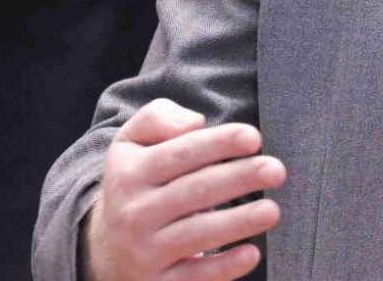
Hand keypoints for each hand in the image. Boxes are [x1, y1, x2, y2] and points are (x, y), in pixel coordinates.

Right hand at [84, 98, 285, 280]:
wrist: (107, 250)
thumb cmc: (135, 184)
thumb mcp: (130, 143)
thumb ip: (158, 118)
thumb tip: (195, 124)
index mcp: (130, 173)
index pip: (180, 153)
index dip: (219, 143)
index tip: (254, 138)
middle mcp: (135, 213)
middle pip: (195, 191)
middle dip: (239, 178)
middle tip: (276, 170)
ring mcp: (145, 251)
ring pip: (198, 234)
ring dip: (239, 222)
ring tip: (272, 210)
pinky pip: (195, 276)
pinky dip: (224, 268)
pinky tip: (252, 253)